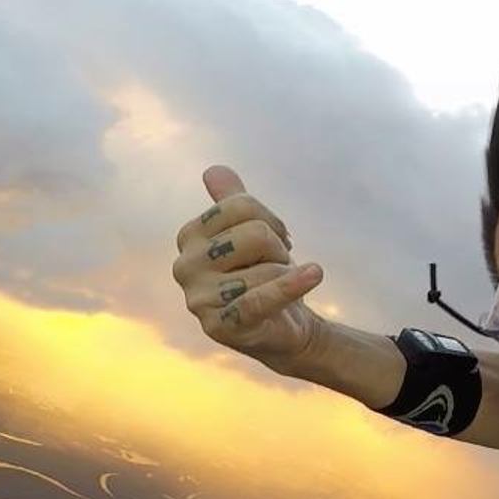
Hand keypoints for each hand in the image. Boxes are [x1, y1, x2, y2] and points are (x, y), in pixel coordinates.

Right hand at [171, 165, 325, 371]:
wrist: (281, 327)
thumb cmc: (263, 274)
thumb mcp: (250, 232)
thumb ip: (232, 201)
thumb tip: (214, 170)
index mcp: (189, 236)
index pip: (240, 205)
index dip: (271, 221)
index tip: (277, 240)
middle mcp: (185, 266)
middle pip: (255, 234)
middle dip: (278, 250)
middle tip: (276, 268)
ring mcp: (199, 299)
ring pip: (266, 268)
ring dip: (285, 277)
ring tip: (276, 290)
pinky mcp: (220, 327)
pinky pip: (261, 299)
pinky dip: (292, 287)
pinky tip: (314, 275)